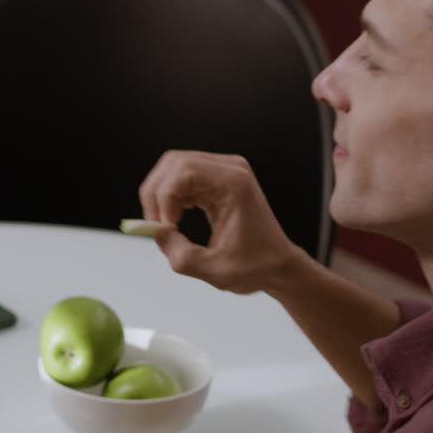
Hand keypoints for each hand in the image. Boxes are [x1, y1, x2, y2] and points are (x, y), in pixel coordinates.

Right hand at [138, 150, 303, 294]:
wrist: (277, 265)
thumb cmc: (255, 267)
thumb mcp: (214, 271)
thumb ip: (180, 254)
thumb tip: (156, 232)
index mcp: (235, 184)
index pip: (183, 170)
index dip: (164, 197)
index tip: (164, 226)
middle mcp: (231, 169)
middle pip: (175, 162)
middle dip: (156, 193)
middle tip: (156, 225)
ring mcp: (224, 171)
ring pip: (174, 167)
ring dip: (161, 195)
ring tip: (166, 223)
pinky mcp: (217, 180)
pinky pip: (182, 177)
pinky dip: (171, 197)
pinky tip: (175, 218)